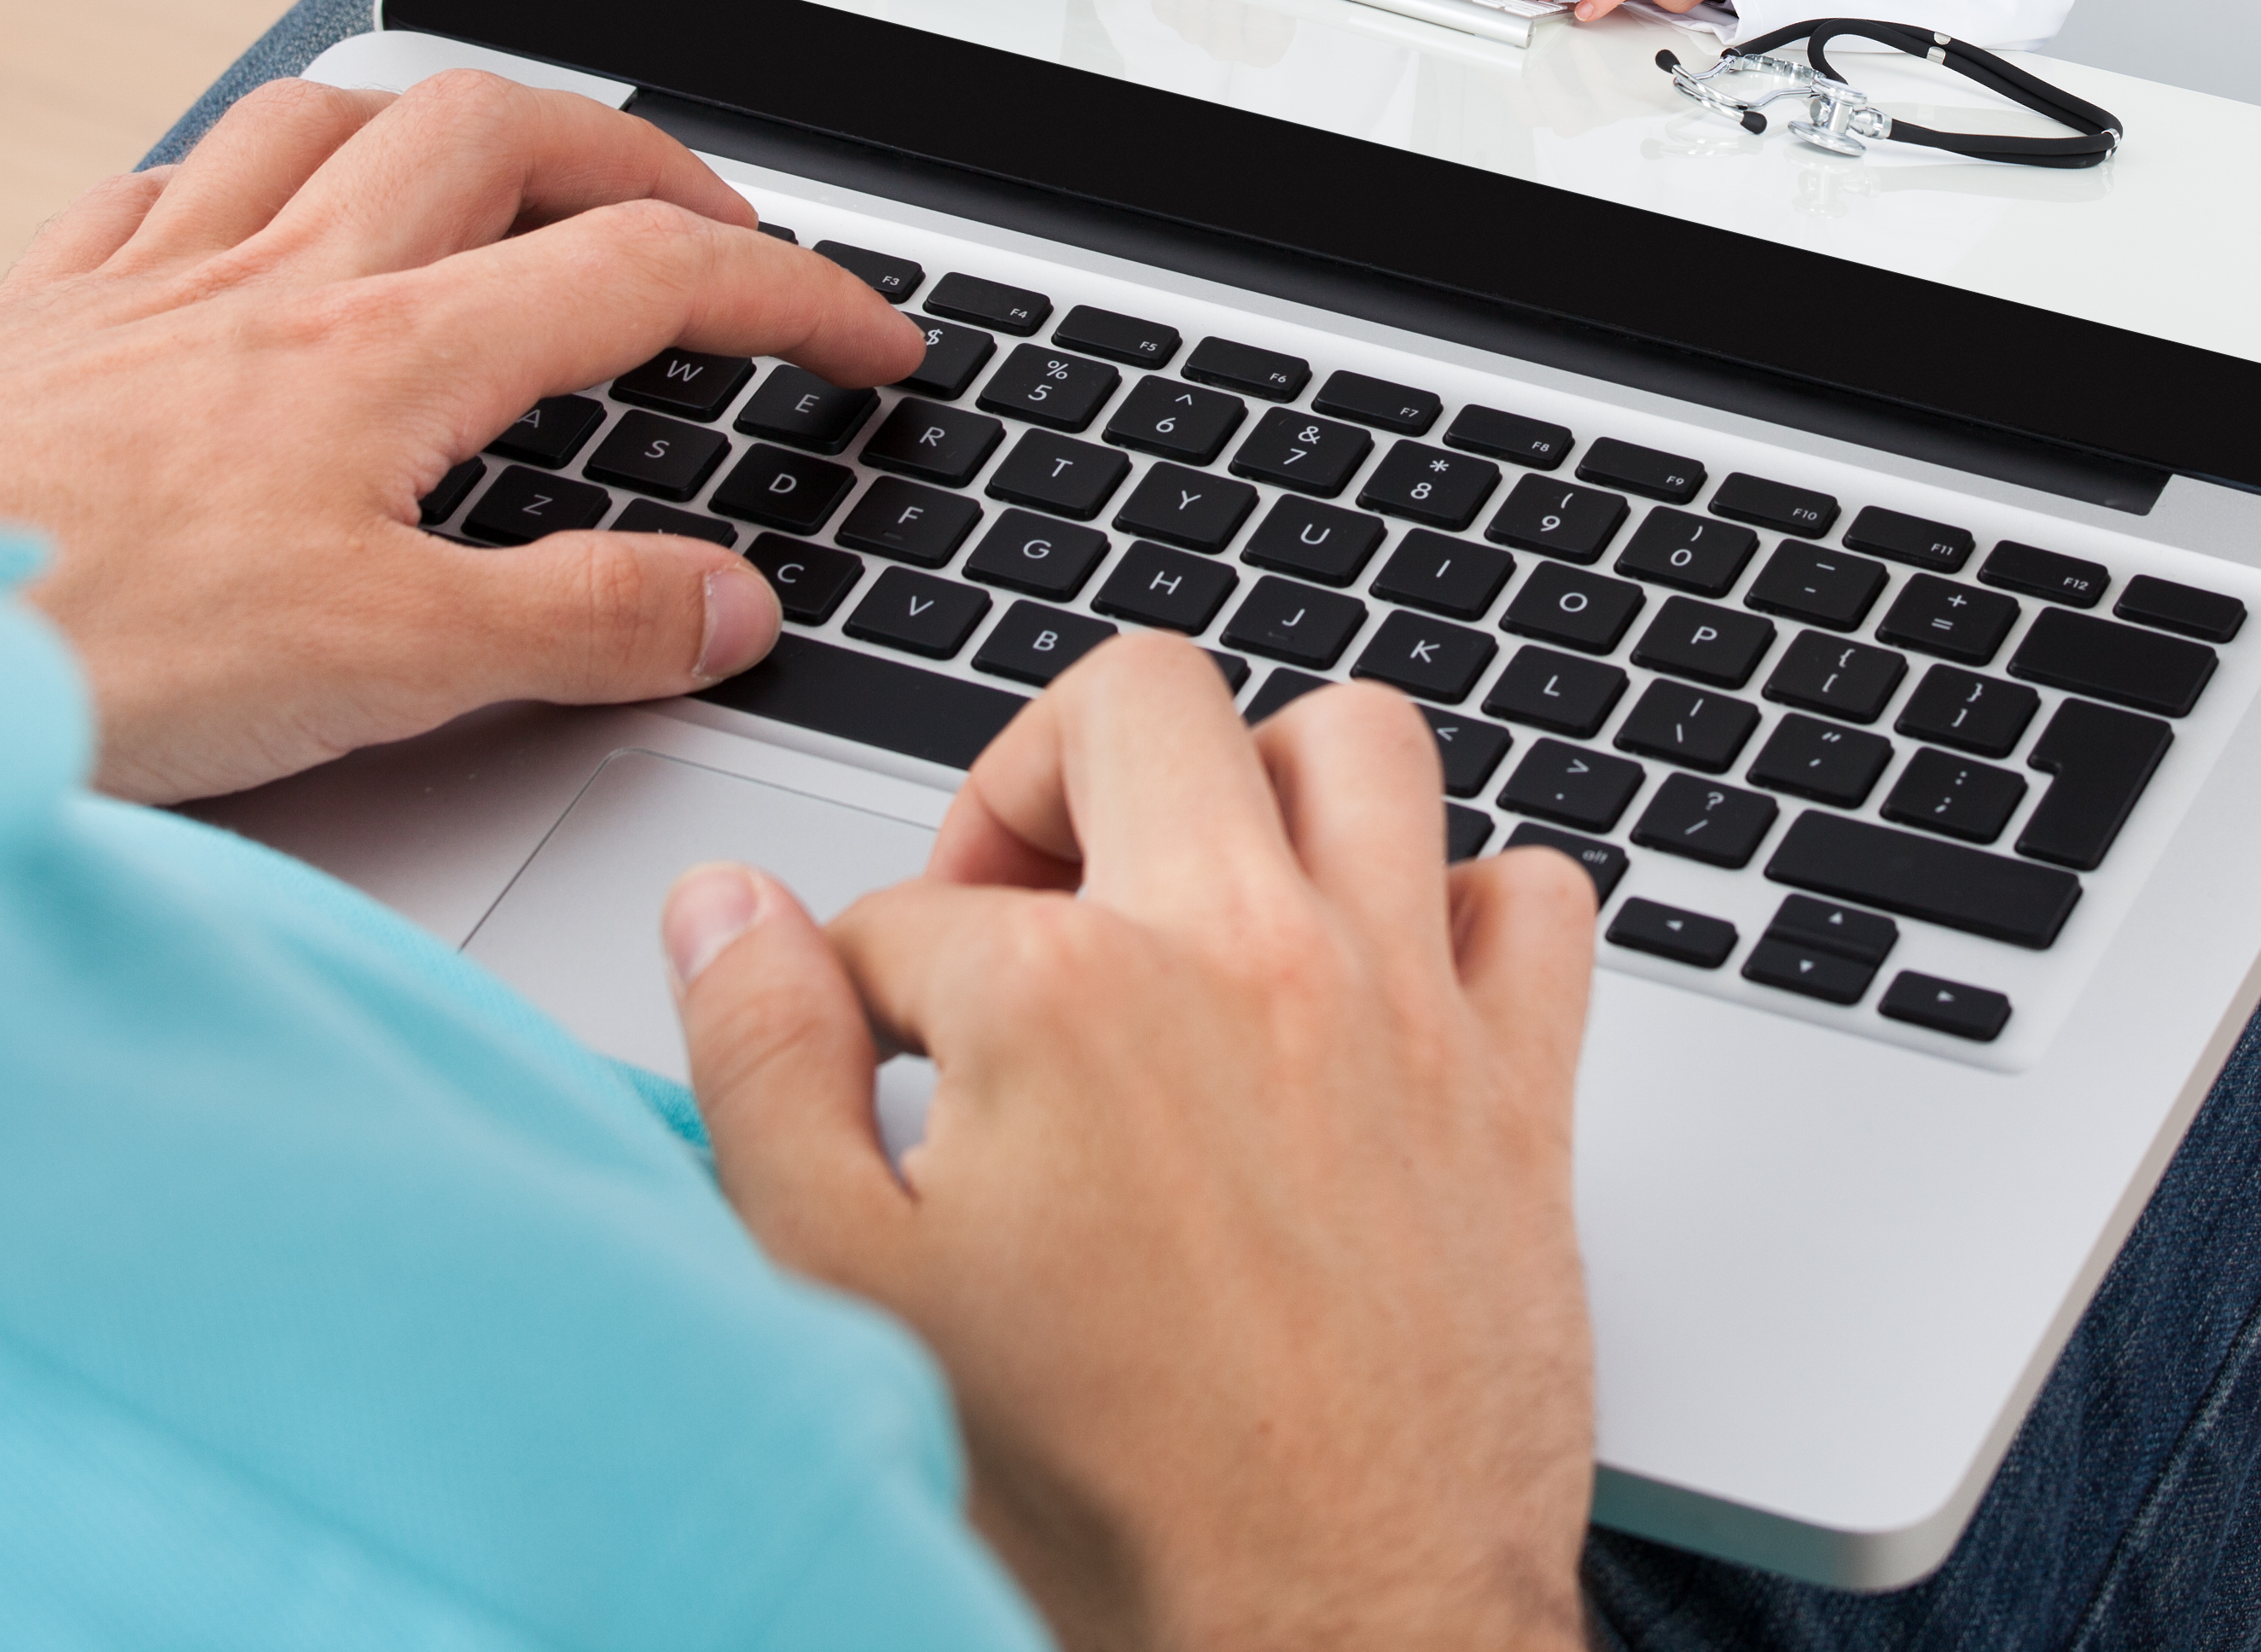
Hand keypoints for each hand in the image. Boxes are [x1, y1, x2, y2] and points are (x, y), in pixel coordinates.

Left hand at [0, 72, 921, 803]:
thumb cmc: (74, 653)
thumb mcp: (382, 670)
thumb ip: (576, 624)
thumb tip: (729, 599)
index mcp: (385, 354)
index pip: (641, 270)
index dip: (789, 293)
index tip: (869, 341)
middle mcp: (275, 276)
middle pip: (502, 128)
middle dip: (639, 149)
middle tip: (709, 222)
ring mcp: (148, 277)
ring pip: (332, 116)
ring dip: (446, 117)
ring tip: (504, 171)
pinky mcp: (37, 310)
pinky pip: (163, 181)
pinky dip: (248, 172)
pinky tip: (248, 218)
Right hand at [672, 641, 1598, 1651]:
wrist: (1327, 1640)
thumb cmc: (1110, 1503)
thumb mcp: (842, 1295)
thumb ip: (761, 1067)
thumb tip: (724, 911)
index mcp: (1065, 998)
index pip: (909, 904)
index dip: (861, 986)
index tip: (873, 1066)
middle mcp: (1243, 955)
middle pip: (1137, 702)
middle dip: (1046, 772)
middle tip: (1021, 903)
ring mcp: (1400, 1007)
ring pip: (1358, 746)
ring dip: (1268, 787)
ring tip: (1204, 891)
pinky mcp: (1519, 1089)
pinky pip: (1535, 898)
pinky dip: (1468, 908)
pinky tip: (1387, 984)